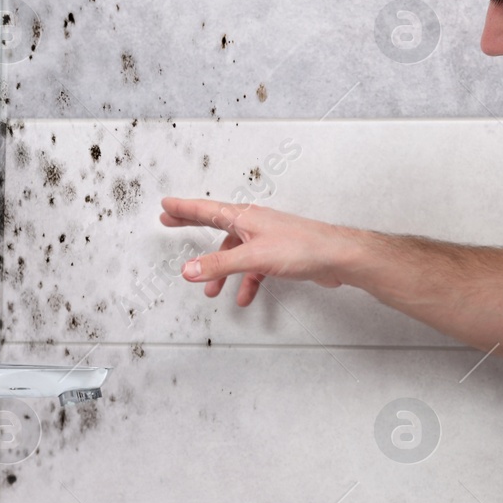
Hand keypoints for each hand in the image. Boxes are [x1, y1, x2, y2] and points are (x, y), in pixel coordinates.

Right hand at [158, 198, 354, 305]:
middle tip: (171, 221)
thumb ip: (219, 265)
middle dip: (192, 225)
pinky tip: (245, 298)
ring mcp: (265, 239)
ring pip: (234, 254)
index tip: (167, 205)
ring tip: (210, 291)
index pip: (206, 209)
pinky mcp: (278, 255)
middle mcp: (253, 224)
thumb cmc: (302, 247)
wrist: (335, 257)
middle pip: (215, 224)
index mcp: (244, 217)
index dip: (184, 208)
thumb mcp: (253, 257)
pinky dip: (246, 283)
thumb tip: (189, 269)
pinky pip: (252, 268)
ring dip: (220, 272)